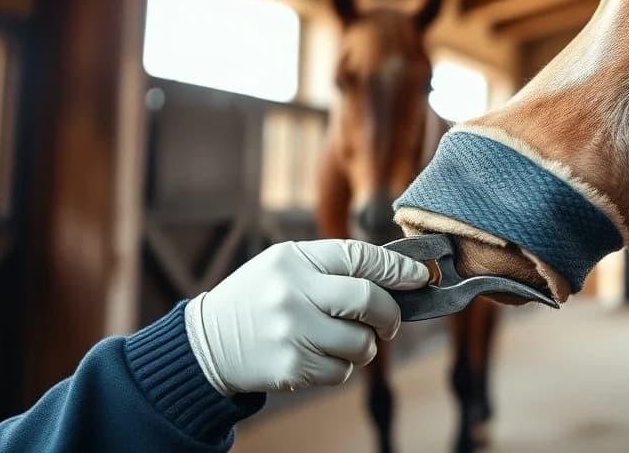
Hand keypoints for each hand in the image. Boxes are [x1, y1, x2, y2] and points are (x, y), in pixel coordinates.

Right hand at [184, 239, 429, 394]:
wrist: (209, 343)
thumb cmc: (260, 298)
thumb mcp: (286, 265)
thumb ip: (334, 266)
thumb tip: (398, 276)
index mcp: (294, 260)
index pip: (360, 257)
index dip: (398, 268)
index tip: (420, 276)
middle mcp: (293, 294)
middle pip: (369, 301)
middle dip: (391, 314)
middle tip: (390, 321)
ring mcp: (293, 333)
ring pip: (361, 343)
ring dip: (365, 346)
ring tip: (344, 340)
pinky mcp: (292, 368)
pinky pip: (342, 371)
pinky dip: (342, 366)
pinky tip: (319, 355)